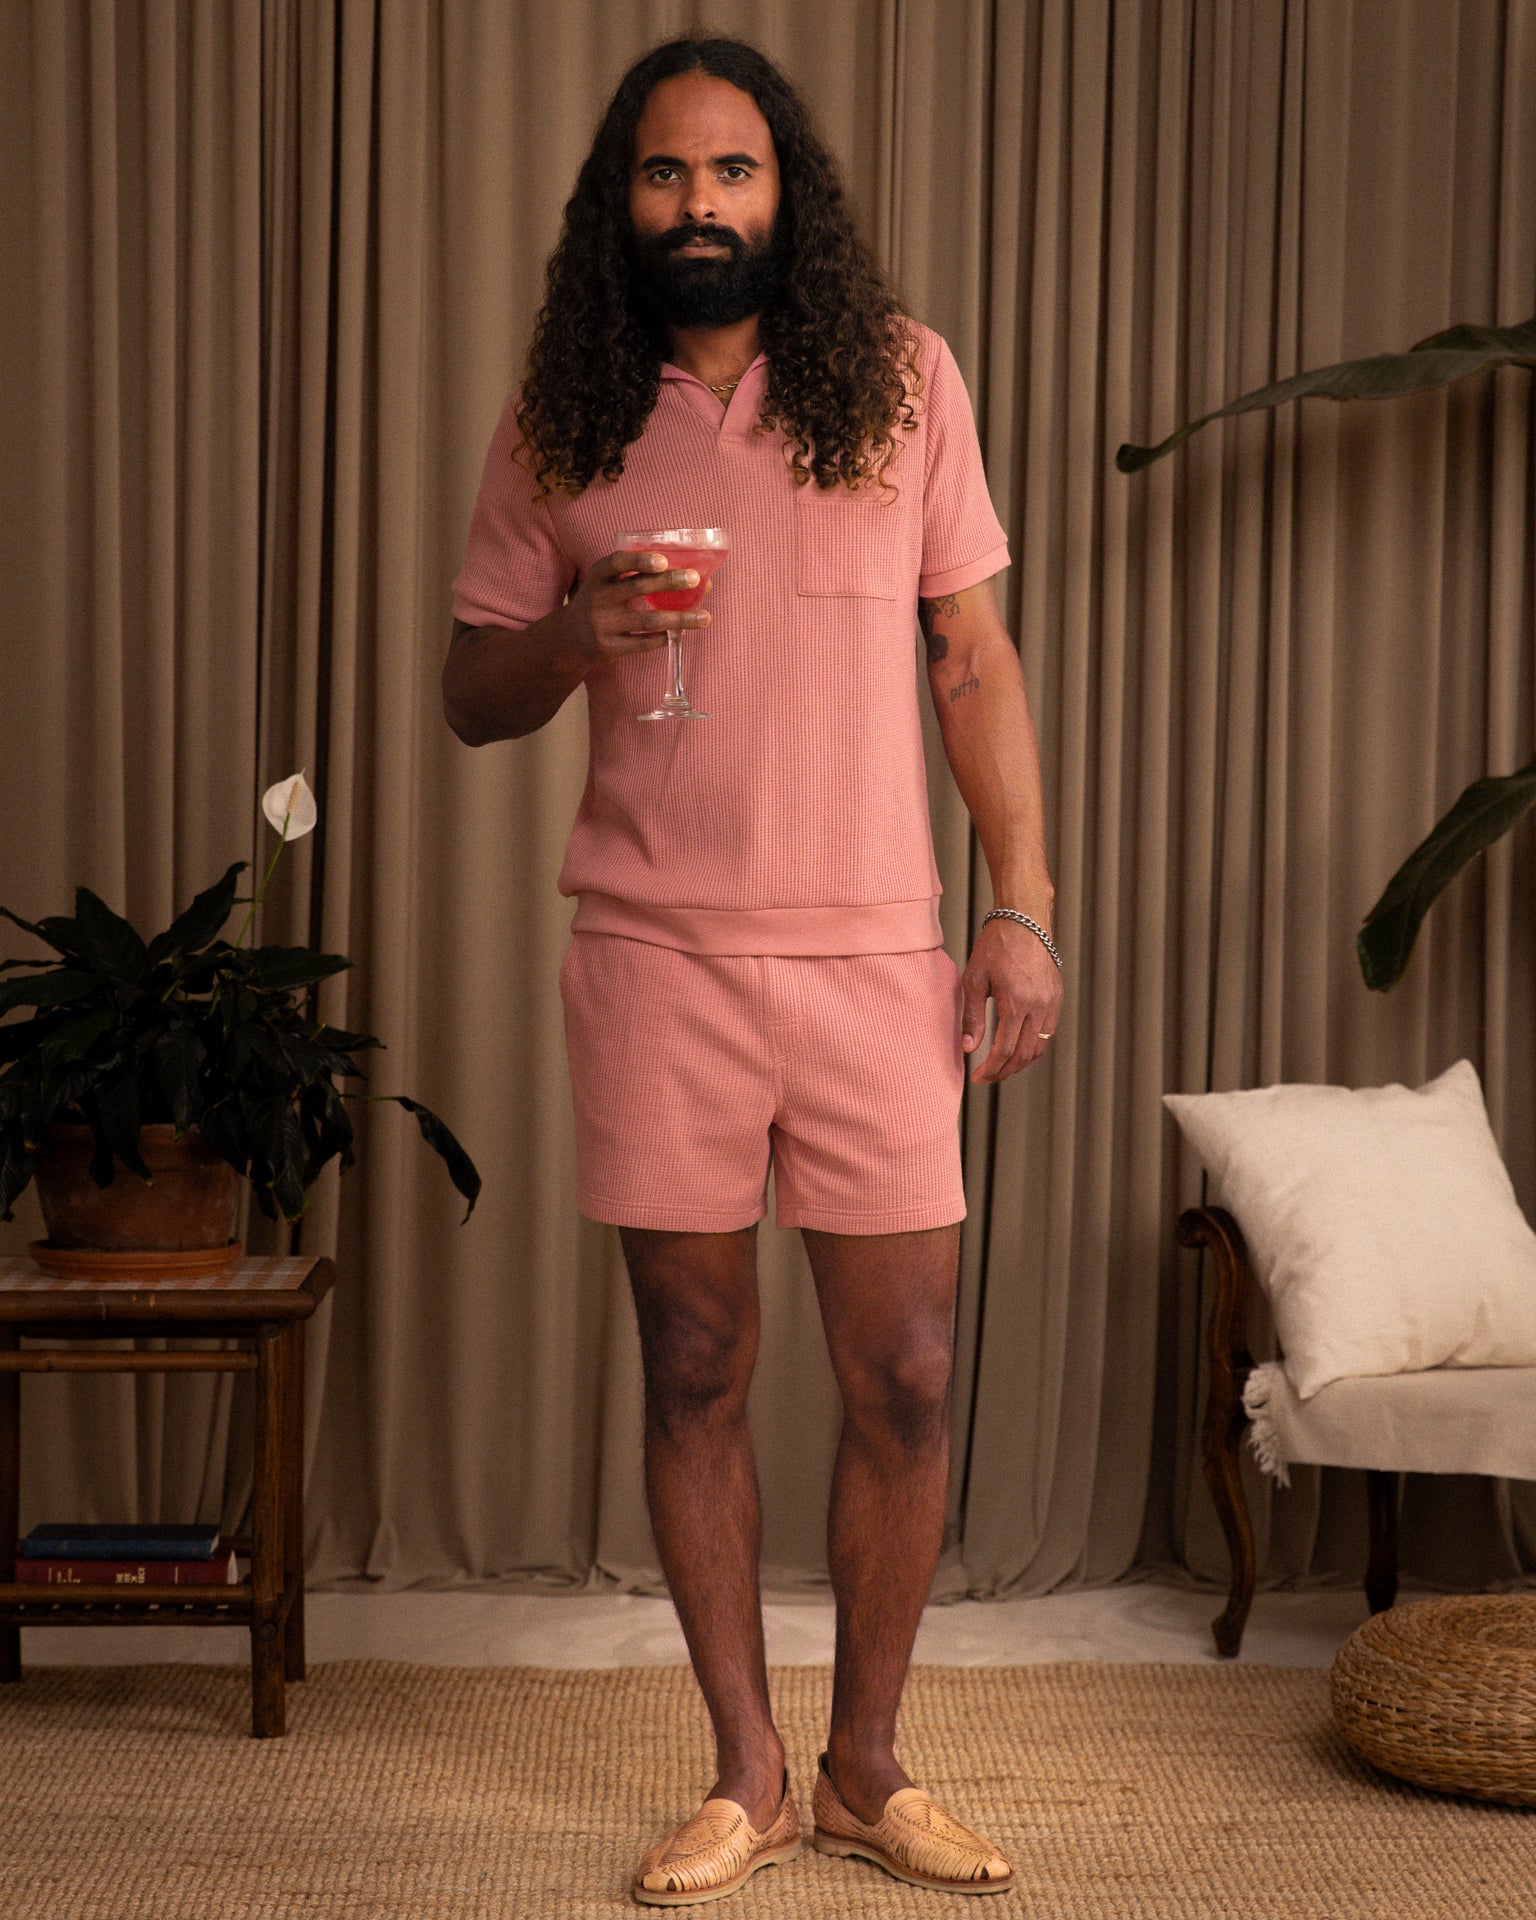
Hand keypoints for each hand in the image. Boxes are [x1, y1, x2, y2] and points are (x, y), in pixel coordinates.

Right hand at [563, 548, 712, 666]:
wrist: (570, 638)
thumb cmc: (602, 603)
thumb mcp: (609, 584)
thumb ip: (642, 578)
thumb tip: (699, 580)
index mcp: (599, 576)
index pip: (616, 562)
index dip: (639, 561)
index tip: (663, 561)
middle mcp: (598, 598)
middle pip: (637, 588)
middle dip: (669, 582)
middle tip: (694, 579)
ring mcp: (603, 624)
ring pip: (648, 620)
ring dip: (680, 619)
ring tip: (705, 618)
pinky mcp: (609, 647)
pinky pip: (643, 643)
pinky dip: (663, 638)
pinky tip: (678, 634)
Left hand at [959, 917, 1063, 1082]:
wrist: (1024, 920)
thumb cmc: (995, 946)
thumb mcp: (974, 979)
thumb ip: (972, 1016)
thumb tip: (969, 1048)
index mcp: (1016, 1002)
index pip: (1005, 1050)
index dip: (990, 1069)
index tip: (977, 1077)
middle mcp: (1039, 1006)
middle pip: (1023, 1054)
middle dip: (1004, 1072)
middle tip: (986, 1078)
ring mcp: (1051, 1003)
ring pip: (1038, 1047)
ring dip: (1019, 1062)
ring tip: (999, 1067)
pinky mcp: (1057, 998)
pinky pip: (1046, 1033)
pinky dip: (1031, 1047)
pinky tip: (1015, 1047)